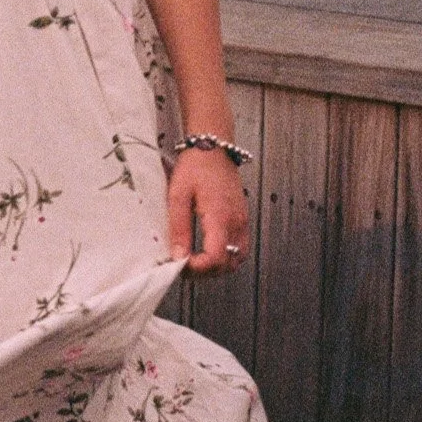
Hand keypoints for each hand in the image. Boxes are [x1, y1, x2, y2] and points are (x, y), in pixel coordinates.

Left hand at [167, 146, 248, 277]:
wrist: (213, 149)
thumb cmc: (195, 167)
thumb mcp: (178, 196)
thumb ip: (179, 228)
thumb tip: (178, 255)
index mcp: (220, 216)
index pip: (216, 257)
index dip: (198, 268)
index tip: (181, 264)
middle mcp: (236, 222)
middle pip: (228, 264)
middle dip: (205, 272)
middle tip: (184, 265)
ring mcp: (242, 222)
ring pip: (237, 260)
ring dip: (217, 267)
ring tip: (196, 261)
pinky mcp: (243, 220)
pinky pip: (240, 249)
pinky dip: (226, 257)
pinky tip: (209, 252)